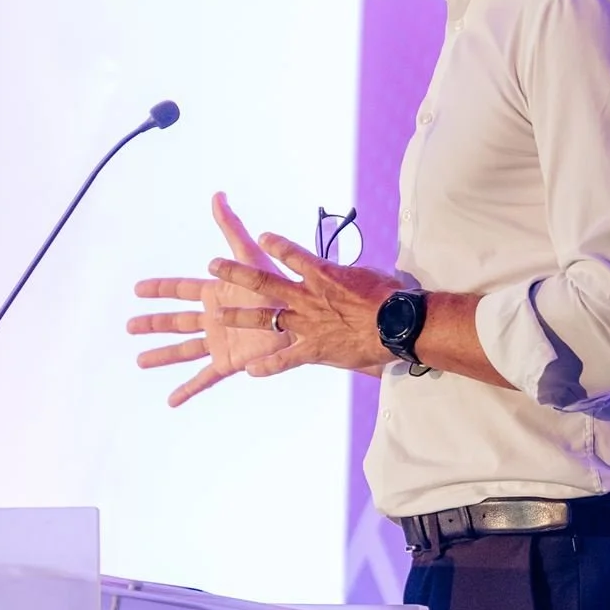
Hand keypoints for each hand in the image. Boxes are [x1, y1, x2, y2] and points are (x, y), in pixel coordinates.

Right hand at [128, 192, 291, 406]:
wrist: (301, 317)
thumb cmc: (278, 286)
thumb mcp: (250, 256)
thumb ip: (232, 228)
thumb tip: (217, 196)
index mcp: (216, 292)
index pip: (180, 289)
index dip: (158, 289)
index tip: (137, 289)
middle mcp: (214, 317)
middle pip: (175, 320)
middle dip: (153, 323)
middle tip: (129, 326)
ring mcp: (220, 340)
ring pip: (183, 349)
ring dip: (162, 355)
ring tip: (140, 361)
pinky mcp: (229, 361)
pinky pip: (204, 378)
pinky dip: (187, 390)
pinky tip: (171, 401)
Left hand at [210, 234, 405, 377]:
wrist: (395, 323)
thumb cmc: (389, 297)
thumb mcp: (367, 276)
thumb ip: (349, 276)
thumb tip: (349, 275)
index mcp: (322, 275)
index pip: (292, 254)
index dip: (276, 245)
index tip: (262, 238)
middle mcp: (307, 297)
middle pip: (263, 281)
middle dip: (236, 273)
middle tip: (214, 265)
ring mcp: (307, 324)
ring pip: (265, 318)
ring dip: (239, 316)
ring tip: (218, 315)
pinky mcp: (313, 349)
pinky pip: (284, 359)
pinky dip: (267, 366)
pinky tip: (249, 370)